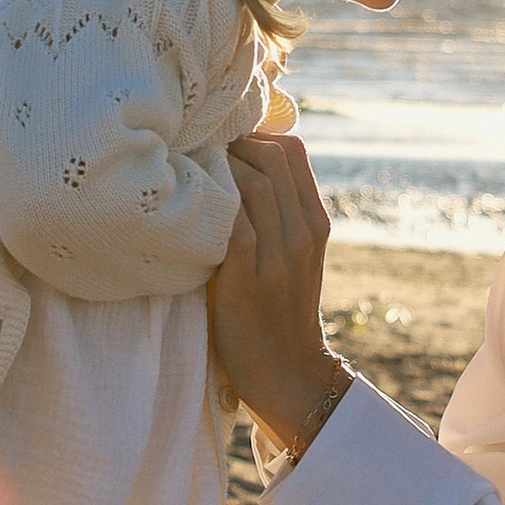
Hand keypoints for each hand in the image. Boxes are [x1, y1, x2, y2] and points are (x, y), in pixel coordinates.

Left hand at [210, 133, 334, 438]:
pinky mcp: (250, 277)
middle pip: (272, 157)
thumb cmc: (279, 310)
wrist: (288, 369)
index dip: (255, 135)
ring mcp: (281, 254)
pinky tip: (188, 207)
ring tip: (188, 175)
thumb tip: (234, 171)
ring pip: (254, 182)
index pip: (292, 150)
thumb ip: (277, 216)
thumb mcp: (293, 255)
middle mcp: (303, 231)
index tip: (223, 142)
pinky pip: (234, 223)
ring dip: (217, 169)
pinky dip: (212, 205)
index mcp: (315, 220)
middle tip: (197, 153)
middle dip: (231, 145)